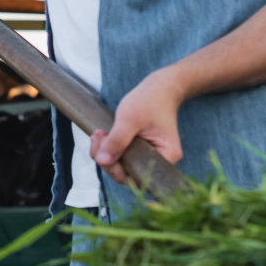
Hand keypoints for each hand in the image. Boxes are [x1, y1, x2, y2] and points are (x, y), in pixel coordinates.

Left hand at [90, 69, 187, 186]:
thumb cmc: (150, 100)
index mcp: (167, 156)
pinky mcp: (141, 151)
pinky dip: (110, 148)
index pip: (138, 177)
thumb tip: (102, 161)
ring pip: (122, 166)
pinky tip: (103, 135)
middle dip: (108, 159)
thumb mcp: (130, 118)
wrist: (160, 87)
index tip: (104, 147)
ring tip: (99, 134)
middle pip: (128, 174)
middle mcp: (161, 161)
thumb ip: (117, 140)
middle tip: (98, 136)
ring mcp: (150, 157)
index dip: (116, 169)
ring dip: (106, 152)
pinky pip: (123, 157)